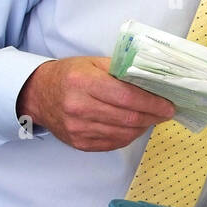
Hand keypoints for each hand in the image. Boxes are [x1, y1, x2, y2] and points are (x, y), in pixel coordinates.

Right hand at [17, 57, 174, 150]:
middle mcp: (79, 107)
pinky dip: (128, 136)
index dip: (152, 103)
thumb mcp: (92, 62)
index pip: (127, 97)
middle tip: (165, 112)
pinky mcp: (79, 143)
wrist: (38, 95)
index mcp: (83, 82)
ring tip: (151, 118)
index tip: (168, 105)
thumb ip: (121, 70)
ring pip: (123, 134)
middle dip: (153, 116)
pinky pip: (113, 143)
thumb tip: (152, 81)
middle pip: (128, 118)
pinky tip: (134, 127)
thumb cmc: (69, 75)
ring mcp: (78, 129)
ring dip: (143, 127)